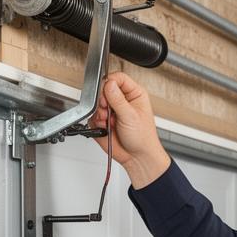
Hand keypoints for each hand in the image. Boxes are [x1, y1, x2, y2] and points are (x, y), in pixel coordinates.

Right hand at [92, 71, 170, 187]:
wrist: (137, 157)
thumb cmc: (143, 138)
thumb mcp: (131, 116)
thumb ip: (118, 99)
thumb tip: (109, 84)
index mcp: (134, 94)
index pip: (118, 78)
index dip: (110, 83)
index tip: (107, 92)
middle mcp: (122, 101)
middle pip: (104, 89)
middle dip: (103, 100)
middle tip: (108, 109)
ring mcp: (112, 111)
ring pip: (96, 103)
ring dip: (100, 112)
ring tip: (109, 121)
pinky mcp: (103, 121)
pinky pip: (92, 116)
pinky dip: (96, 122)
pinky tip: (105, 127)